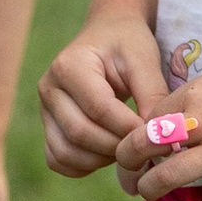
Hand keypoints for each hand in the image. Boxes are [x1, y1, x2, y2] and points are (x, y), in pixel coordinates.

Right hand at [39, 8, 167, 177]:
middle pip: (79, 133)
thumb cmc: (127, 44)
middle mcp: (49, 88)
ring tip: (127, 148)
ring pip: (65, 152)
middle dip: (117, 147)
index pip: (98, 108)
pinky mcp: (48, 127)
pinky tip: (108, 154)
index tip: (155, 134)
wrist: (107, 34)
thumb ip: (152, 96)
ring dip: (101, 160)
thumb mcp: (144, 60)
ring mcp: (45, 110)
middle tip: (144, 146)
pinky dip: (83, 167)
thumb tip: (156, 137)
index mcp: (69, 65)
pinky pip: (58, 160)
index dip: (128, 128)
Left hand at [115, 64, 201, 200]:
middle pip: (144, 146)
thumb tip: (168, 125)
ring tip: (149, 195)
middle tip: (130, 177)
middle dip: (127, 164)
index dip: (135, 138)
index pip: (148, 119)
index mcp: (196, 94)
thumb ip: (196, 103)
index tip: (135, 152)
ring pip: (166, 179)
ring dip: (150, 190)